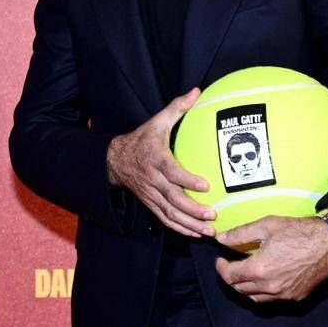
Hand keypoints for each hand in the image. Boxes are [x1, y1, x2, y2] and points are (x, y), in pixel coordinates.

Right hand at [106, 87, 215, 237]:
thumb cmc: (142, 139)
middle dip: (193, 210)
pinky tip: (195, 234)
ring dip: (190, 225)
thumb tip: (197, 92)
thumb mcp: (157, 122)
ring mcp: (151, 195)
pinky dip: (180, 229)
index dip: (187, 180)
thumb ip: (177, 108)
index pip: (172, 172)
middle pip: (173, 199)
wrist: (115, 160)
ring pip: (170, 214)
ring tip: (209, 231)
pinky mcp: (151, 204)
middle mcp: (153, 180)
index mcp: (155, 159)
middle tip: (213, 216)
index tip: (205, 185)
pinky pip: (165, 220)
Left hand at [214, 216, 327, 301]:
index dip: (221, 267)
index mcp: (259, 269)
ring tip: (247, 273)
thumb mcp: (266, 225)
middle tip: (232, 265)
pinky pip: (272, 300)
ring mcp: (283, 294)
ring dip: (246, 287)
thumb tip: (221, 238)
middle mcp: (269, 287)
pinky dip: (263, 292)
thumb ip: (240, 234)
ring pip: (254, 298)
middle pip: (240, 289)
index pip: (230, 276)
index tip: (221, 259)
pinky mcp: (295, 297)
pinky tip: (266, 279)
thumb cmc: (299, 231)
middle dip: (231, 277)